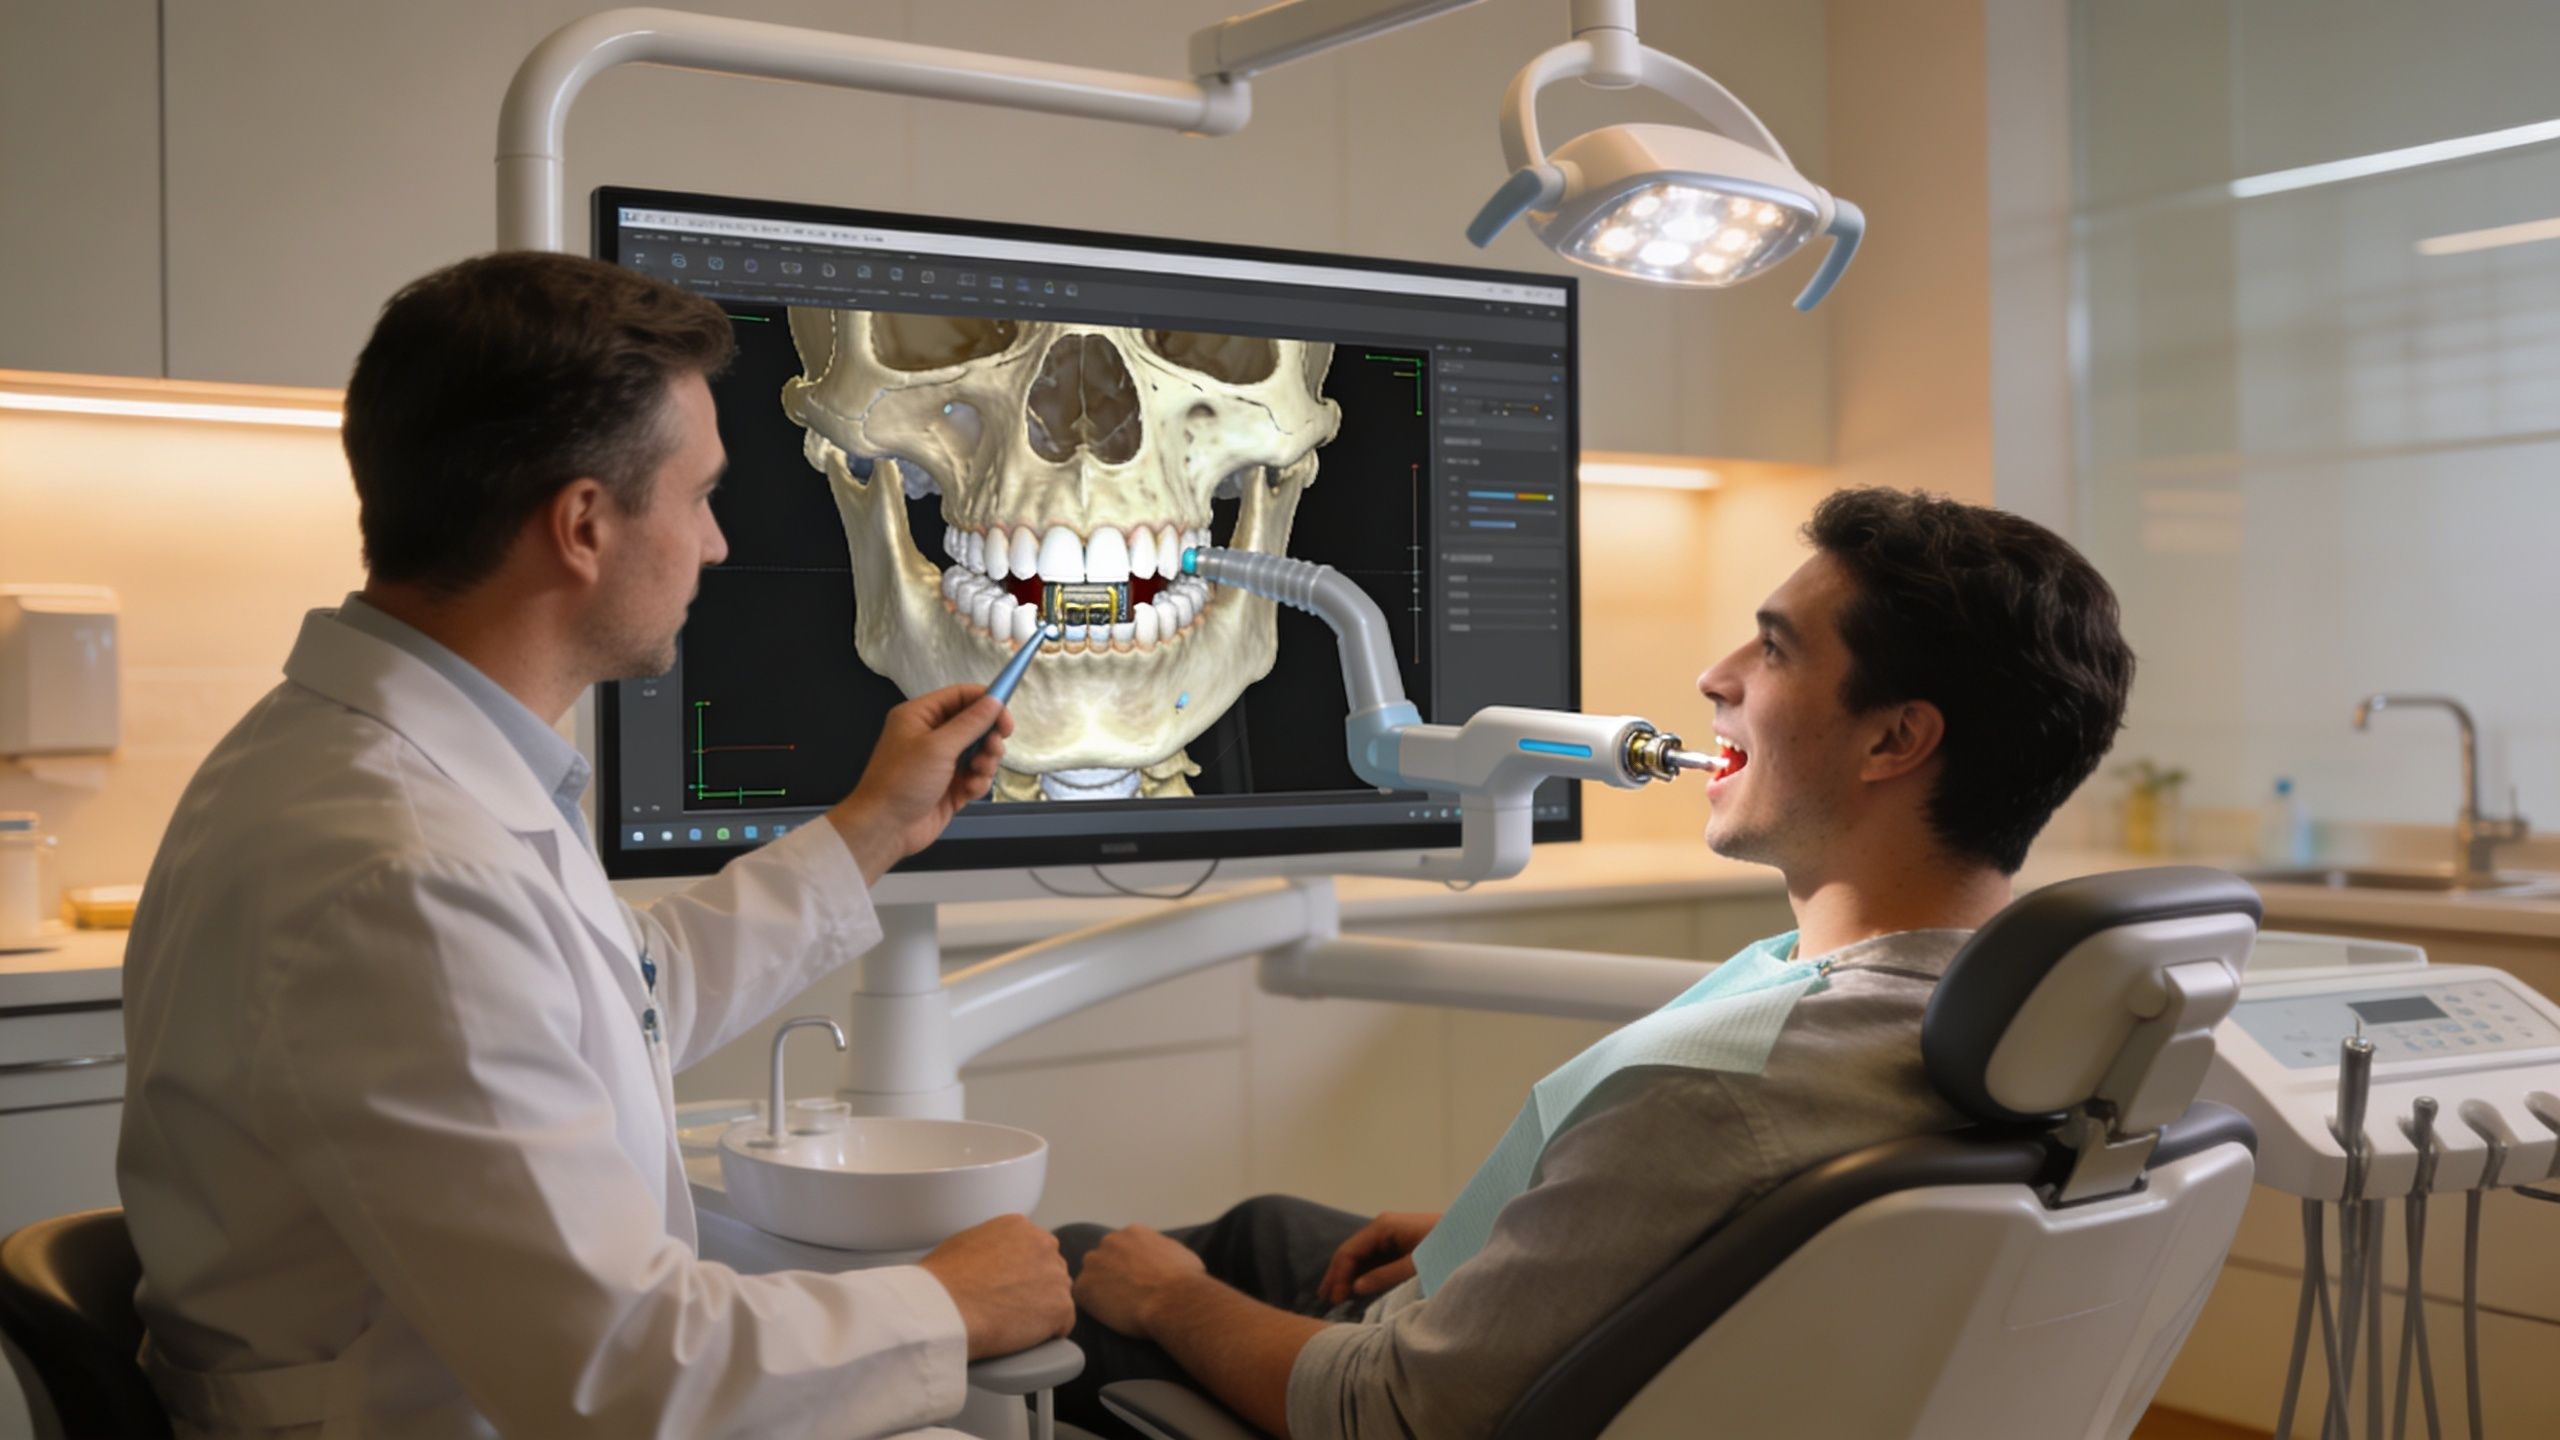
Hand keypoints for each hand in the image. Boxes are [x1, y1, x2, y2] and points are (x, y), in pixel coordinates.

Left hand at [829, 685, 1012, 881]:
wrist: (885, 828)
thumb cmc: (903, 781)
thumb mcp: (938, 747)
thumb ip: (970, 722)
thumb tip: (995, 700)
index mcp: (920, 716)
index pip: (960, 696)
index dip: (986, 702)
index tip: (1006, 717)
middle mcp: (931, 735)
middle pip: (974, 724)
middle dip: (988, 737)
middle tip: (994, 748)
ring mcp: (941, 762)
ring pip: (979, 752)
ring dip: (985, 762)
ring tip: (977, 774)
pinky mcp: (950, 786)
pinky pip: (975, 776)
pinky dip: (978, 782)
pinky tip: (969, 791)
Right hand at [917, 1215, 1072, 1360]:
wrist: (946, 1308)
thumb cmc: (944, 1281)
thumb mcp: (966, 1242)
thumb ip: (991, 1245)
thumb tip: (993, 1258)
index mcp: (1020, 1227)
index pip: (1035, 1250)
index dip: (1022, 1273)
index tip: (1008, 1287)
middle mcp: (1044, 1245)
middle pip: (1051, 1271)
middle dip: (1036, 1289)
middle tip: (1010, 1307)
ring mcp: (1055, 1276)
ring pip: (1057, 1297)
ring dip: (1041, 1311)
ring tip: (1011, 1322)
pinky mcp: (1060, 1307)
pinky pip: (1062, 1324)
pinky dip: (1047, 1334)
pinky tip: (1022, 1335)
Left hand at [1072, 1225, 1208, 1339]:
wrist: (1174, 1300)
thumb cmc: (1185, 1280)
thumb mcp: (1179, 1253)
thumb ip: (1162, 1250)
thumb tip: (1162, 1256)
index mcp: (1133, 1232)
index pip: (1123, 1246)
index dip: (1128, 1265)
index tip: (1136, 1279)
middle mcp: (1110, 1241)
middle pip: (1103, 1258)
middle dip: (1111, 1273)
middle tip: (1125, 1294)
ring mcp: (1094, 1263)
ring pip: (1091, 1276)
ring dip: (1100, 1288)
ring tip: (1118, 1307)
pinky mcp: (1085, 1287)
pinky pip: (1084, 1296)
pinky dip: (1093, 1306)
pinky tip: (1111, 1315)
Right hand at [1317, 1211, 1439, 1304]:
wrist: (1473, 1234)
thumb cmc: (1447, 1247)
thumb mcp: (1416, 1265)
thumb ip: (1385, 1276)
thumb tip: (1355, 1288)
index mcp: (1383, 1226)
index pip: (1349, 1251)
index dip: (1338, 1276)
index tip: (1335, 1300)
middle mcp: (1382, 1227)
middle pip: (1351, 1252)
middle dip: (1337, 1275)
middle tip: (1325, 1301)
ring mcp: (1390, 1235)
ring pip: (1361, 1256)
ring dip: (1348, 1276)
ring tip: (1335, 1298)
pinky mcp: (1399, 1244)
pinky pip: (1374, 1259)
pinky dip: (1362, 1274)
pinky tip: (1356, 1289)